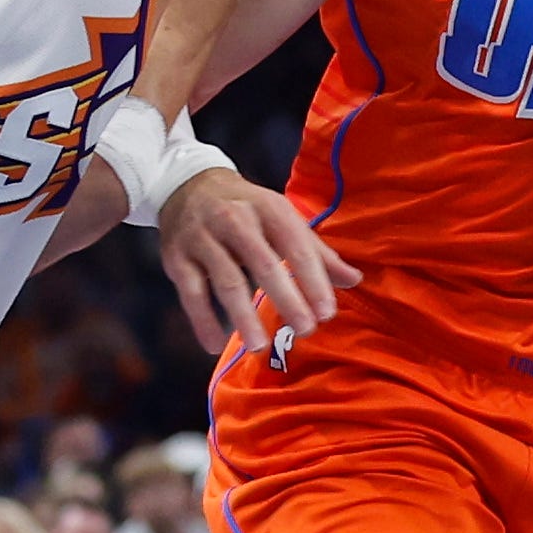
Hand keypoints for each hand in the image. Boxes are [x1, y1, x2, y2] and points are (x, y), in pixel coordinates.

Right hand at [158, 166, 360, 359]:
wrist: (189, 185)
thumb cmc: (248, 210)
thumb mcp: (282, 219)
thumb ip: (316, 253)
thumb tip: (354, 280)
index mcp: (269, 209)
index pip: (296, 247)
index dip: (312, 281)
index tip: (327, 313)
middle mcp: (235, 220)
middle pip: (263, 264)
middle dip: (286, 300)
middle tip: (304, 330)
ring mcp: (203, 238)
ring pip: (226, 281)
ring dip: (243, 317)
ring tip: (258, 346)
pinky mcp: (177, 257)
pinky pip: (191, 294)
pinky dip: (203, 321)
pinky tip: (215, 345)